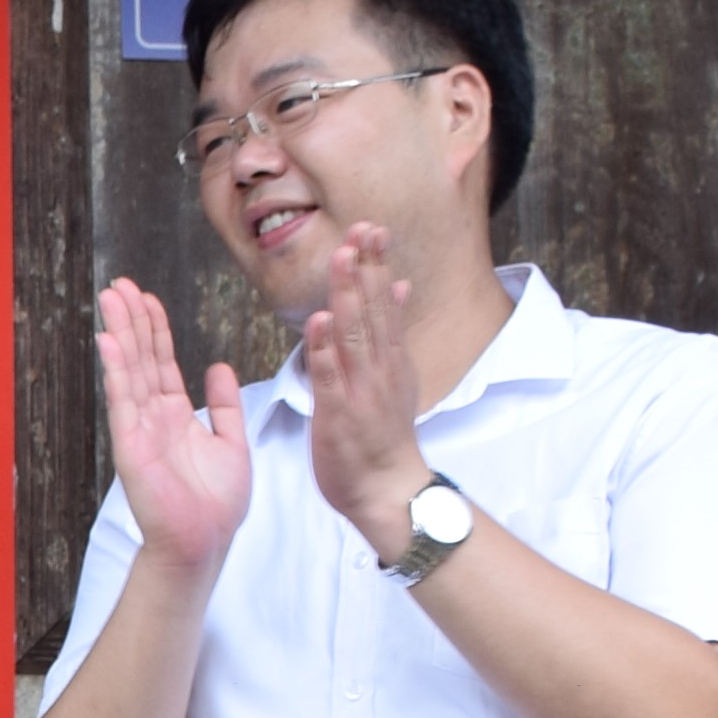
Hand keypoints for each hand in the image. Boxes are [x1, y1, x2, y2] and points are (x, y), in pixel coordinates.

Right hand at [94, 279, 253, 567]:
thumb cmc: (216, 505)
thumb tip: (219, 367)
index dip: (155, 328)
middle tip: (119, 284)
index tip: (146, 297)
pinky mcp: (131, 446)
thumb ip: (227, 405)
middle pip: (140, 357)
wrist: (205, 544)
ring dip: (120, 333)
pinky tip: (109, 341)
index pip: (162, 362)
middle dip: (131, 320)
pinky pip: (123, 401)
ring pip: (129, 370)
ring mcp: (139, 430)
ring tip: (111, 298)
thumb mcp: (233, 443)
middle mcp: (153, 418)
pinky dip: (116, 370)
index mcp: (176, 416)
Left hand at [298, 222, 435, 543]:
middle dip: (365, 268)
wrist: (388, 489)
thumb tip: (399, 285)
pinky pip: (329, 377)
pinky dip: (324, 349)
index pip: (384, 302)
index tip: (371, 229)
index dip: (377, 265)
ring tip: (342, 258)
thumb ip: (392, 330)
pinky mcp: (339, 414)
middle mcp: (380, 368)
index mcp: (391, 358)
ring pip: (354, 335)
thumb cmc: (384, 434)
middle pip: (372, 310)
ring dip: (347, 296)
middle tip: (360, 229)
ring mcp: (361, 390)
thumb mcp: (397, 375)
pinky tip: (319, 321)